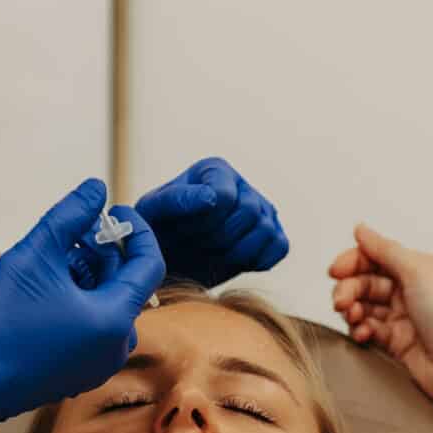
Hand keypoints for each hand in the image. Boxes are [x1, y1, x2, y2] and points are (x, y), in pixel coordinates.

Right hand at [0, 179, 163, 432]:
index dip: (136, 230)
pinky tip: (45, 290)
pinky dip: (78, 301)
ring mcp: (100, 363)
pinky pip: (93, 326)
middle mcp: (117, 346)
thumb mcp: (34, 256)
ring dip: (87, 275)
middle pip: (125, 282)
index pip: (149, 263)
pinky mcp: (82, 371)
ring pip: (107, 303)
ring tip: (51, 261)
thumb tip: (96, 189)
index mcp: (115, 320)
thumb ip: (69, 216)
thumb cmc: (0, 324)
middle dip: (101, 252)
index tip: (114, 211)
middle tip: (70, 233)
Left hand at [136, 157, 288, 287]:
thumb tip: (211, 198)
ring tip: (211, 255)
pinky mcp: (274, 236)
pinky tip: (233, 262)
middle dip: (219, 238)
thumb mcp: (152, 213)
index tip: (181, 231)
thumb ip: (177, 200)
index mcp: (214, 169)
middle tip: (196, 247)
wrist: (169, 260)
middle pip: (249, 212)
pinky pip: (280, 248)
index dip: (203, 222)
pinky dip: (259, 260)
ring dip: (236, 252)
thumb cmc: (157, 231)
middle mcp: (242, 185)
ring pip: (266, 230)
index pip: (224, 196)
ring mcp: (262, 210)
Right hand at [327, 223, 432, 420]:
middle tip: (343, 301)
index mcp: (417, 269)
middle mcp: (409, 291)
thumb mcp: (418, 272)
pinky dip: (360, 330)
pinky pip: (368, 330)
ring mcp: (402, 318)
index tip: (336, 271)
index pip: (375, 257)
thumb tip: (362, 230)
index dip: (352, 262)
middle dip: (348, 289)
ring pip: (363, 306)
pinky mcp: (396, 343)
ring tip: (354, 317)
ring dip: (352, 310)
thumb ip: (385, 250)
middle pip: (364, 282)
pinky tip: (363, 333)